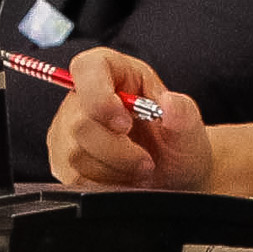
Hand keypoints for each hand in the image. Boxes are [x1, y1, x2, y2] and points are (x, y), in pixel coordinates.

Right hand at [47, 46, 211, 189]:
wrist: (173, 176)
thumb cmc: (177, 142)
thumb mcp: (189, 126)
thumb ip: (184, 112)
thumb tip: (169, 102)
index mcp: (116, 72)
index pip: (88, 68)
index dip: (99, 95)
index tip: (125, 124)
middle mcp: (85, 98)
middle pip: (80, 121)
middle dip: (118, 149)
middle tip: (146, 159)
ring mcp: (68, 130)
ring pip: (76, 153)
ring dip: (115, 168)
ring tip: (139, 167)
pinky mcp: (63, 161)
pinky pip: (74, 177)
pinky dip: (104, 184)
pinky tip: (123, 177)